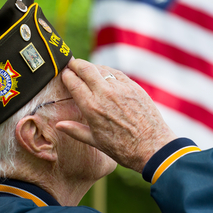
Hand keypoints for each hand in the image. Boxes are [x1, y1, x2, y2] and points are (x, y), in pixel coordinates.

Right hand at [55, 59, 176, 172]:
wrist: (153, 146)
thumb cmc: (123, 148)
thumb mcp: (96, 141)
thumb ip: (75, 130)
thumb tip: (59, 125)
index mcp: (91, 107)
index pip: (73, 81)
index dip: (66, 75)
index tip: (64, 74)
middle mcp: (105, 93)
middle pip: (86, 68)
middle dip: (76, 64)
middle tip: (71, 64)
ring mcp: (121, 88)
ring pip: (102, 69)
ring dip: (92, 67)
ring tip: (88, 70)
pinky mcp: (135, 87)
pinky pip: (118, 73)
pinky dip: (108, 72)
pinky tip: (106, 75)